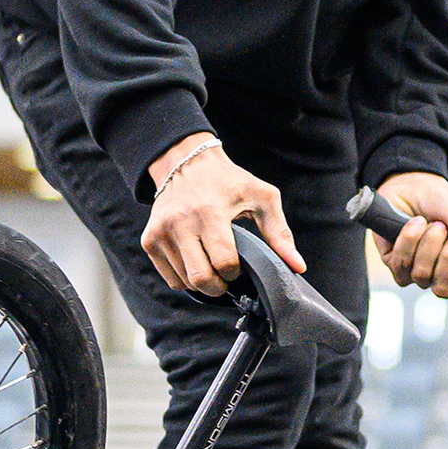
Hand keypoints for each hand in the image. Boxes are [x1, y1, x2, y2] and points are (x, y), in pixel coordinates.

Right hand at [143, 134, 301, 296]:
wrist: (186, 162)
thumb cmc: (229, 181)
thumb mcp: (262, 198)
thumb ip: (280, 234)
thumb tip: (298, 266)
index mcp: (210, 212)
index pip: (224, 263)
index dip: (235, 272)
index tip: (238, 265)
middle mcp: (181, 223)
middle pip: (201, 278)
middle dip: (219, 286)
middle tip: (226, 276)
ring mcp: (161, 232)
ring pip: (184, 282)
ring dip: (202, 281)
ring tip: (210, 262)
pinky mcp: (149, 239)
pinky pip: (169, 278)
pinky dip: (185, 277)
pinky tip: (196, 260)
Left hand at [375, 170, 447, 325]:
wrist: (415, 184)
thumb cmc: (447, 206)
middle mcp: (442, 278)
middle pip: (444, 290)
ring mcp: (417, 273)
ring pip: (421, 276)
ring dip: (429, 244)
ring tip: (432, 224)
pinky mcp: (394, 264)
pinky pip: (401, 264)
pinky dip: (409, 239)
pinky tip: (413, 224)